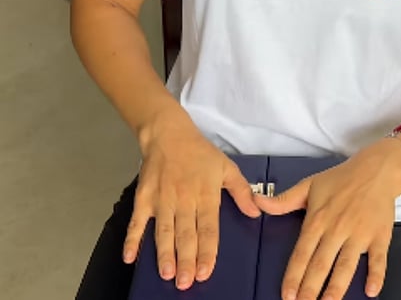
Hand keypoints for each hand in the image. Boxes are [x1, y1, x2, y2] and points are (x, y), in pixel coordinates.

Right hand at [128, 110, 261, 289]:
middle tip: (186, 282)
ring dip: (164, 254)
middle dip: (186, 260)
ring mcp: (161, 200)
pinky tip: (130, 256)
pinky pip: (136, 222)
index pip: (208, 228)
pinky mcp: (143, 198)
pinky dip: (132, 239)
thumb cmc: (200, 153)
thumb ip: (242, 192)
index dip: (207, 251)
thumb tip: (255, 213)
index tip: (206, 271)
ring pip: (163, 232)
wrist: (169, 135)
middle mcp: (183, 200)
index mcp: (206, 195)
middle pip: (186, 235)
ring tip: (167, 274)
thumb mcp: (228, 168)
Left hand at [255, 140, 400, 299]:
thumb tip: (256, 202)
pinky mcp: (380, 235)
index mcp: (318, 220)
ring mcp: (360, 234)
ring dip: (336, 288)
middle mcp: (338, 229)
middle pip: (321, 265)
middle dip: (310, 289)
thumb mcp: (309, 185)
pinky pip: (378, 258)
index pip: (302, 253)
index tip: (287, 295)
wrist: (378, 169)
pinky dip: (376, 275)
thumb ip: (283, 200)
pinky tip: (371, 291)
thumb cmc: (342, 178)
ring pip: (346, 266)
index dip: (294, 276)